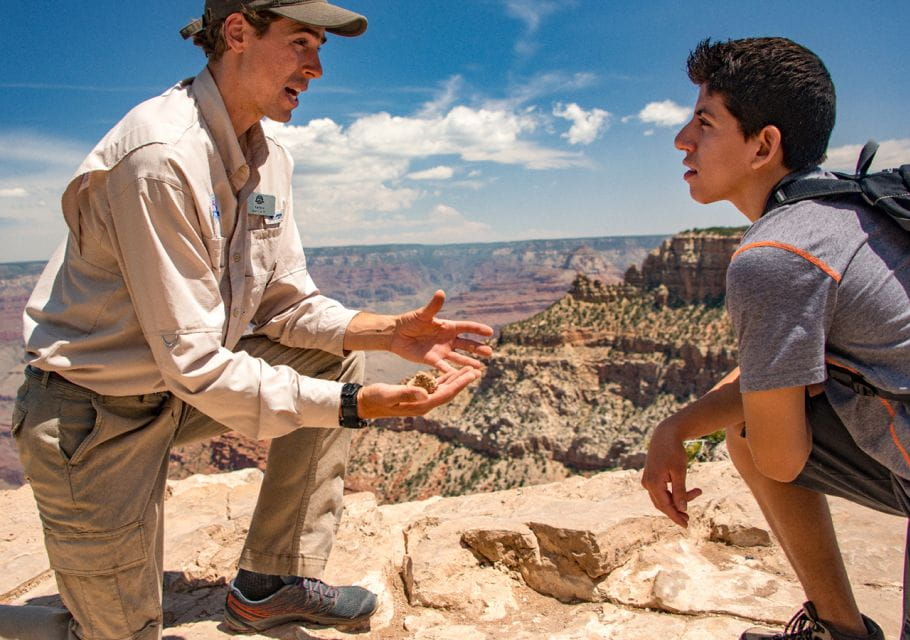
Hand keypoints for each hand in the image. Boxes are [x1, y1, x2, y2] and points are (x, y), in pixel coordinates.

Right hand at [357, 366, 480, 417]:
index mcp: (420, 405)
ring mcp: (421, 400)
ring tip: (469, 370)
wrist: (366, 403)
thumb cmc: (375, 398)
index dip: (459, 384)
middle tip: (477, 370)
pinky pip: (435, 387)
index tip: (472, 375)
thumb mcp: (389, 394)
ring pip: (443, 389)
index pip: (445, 394)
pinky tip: (450, 373)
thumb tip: (426, 393)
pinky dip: (444, 379)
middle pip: (448, 392)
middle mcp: (424, 404)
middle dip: (462, 381)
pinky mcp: (417, 395)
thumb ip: (407, 392)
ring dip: (456, 379)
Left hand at [390, 290, 492, 372]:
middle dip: (478, 348)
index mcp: (448, 327)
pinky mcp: (432, 360)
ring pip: (458, 358)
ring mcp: (441, 351)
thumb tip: (440, 292)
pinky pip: (444, 367)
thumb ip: (433, 306)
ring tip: (479, 368)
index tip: (490, 332)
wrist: (396, 334)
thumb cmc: (410, 321)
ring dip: (468, 363)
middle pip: (466, 344)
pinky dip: (451, 372)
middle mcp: (447, 339)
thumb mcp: (422, 314)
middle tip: (490, 353)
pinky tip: (459, 377)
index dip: (478, 329)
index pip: (467, 327)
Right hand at [641, 418, 702, 527]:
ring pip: (662, 498)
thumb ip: (680, 491)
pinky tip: (687, 489)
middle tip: (690, 516)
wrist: (665, 434)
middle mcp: (647, 483)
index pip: (665, 506)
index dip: (676, 517)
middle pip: (662, 504)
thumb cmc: (674, 451)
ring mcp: (647, 480)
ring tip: (697, 492)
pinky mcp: (651, 477)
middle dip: (677, 510)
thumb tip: (682, 509)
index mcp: (653, 483)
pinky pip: (662, 491)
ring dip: (677, 500)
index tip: (686, 525)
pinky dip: (673, 493)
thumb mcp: (679, 472)